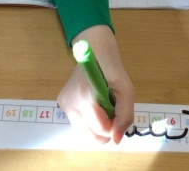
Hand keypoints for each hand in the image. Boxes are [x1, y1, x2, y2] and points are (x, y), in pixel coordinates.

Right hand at [58, 25, 133, 144]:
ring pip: (85, 132)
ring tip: (104, 103)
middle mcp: (69, 104)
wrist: (94, 49)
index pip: (101, 129)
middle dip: (106, 128)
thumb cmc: (111, 67)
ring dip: (99, 124)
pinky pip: (80, 124)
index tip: (119, 110)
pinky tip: (95, 103)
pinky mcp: (63, 105)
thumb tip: (116, 139)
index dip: (115, 126)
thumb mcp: (126, 89)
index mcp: (84, 97)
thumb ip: (124, 115)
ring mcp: (64, 105)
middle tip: (112, 107)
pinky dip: (91, 120)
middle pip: (91, 136)